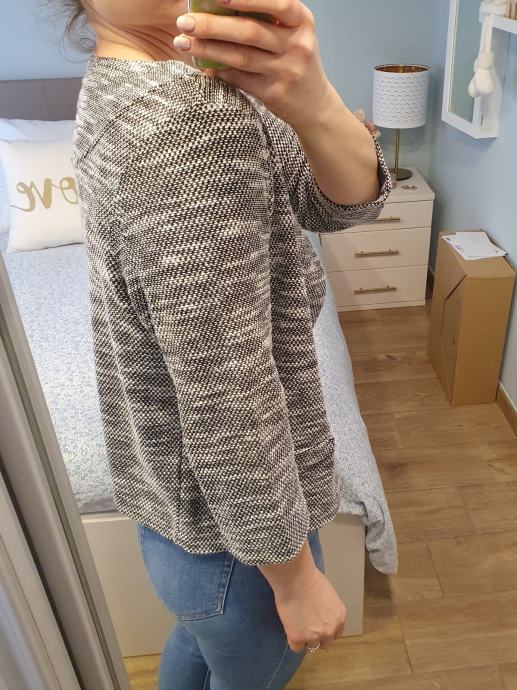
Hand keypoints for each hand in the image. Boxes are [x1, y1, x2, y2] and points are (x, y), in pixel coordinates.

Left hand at [174, 0, 333, 127]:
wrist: (314, 104)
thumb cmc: (295, 59)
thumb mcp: (292, 32)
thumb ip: (267, 17)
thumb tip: (220, 3)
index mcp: (301, 21)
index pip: (276, 3)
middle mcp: (297, 45)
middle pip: (250, 31)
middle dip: (213, 25)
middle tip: (184, 21)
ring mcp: (286, 71)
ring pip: (240, 57)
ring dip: (208, 49)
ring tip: (183, 42)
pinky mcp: (273, 93)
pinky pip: (239, 80)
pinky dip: (218, 72)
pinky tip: (201, 66)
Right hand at [273, 567, 346, 652]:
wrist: (295, 579)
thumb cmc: (309, 578)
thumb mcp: (328, 594)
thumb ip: (327, 608)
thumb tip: (320, 611)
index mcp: (339, 617)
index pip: (336, 634)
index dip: (326, 630)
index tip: (318, 626)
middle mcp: (330, 629)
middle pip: (325, 643)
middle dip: (316, 636)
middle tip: (306, 625)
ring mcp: (314, 636)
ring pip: (311, 645)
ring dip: (304, 637)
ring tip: (296, 623)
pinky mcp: (298, 638)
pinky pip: (296, 647)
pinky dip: (292, 639)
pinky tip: (289, 626)